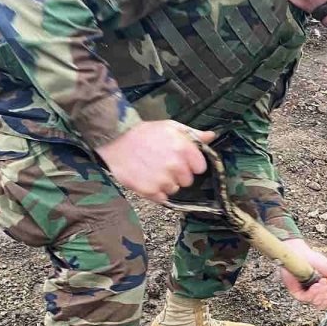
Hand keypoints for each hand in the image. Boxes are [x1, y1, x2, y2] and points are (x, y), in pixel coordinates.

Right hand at [96, 120, 215, 201]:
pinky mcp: (150, 191)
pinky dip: (156, 192)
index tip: (182, 161)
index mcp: (183, 148)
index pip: (201, 167)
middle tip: (164, 165)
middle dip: (179, 175)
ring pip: (175, 189)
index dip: (192, 165)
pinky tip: (147, 178)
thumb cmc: (143, 134)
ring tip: (153, 170)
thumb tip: (212, 136)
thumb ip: (192, 134)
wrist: (114, 143)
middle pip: (188, 181)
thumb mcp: (169, 127)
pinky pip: (162, 198)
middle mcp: (176, 165)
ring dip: (167, 183)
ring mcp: (163, 180)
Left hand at [280, 238, 326, 310]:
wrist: (301, 253)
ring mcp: (304, 293)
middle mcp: (312, 293)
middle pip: (321, 304)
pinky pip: (306, 298)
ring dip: (321, 294)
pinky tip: (315, 285)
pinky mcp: (296, 292)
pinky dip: (313, 293)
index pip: (325, 302)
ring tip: (321, 282)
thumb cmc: (314, 259)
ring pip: (315, 302)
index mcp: (320, 289)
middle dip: (326, 295)